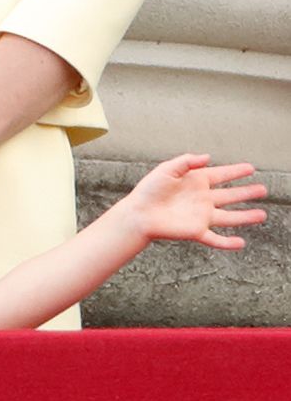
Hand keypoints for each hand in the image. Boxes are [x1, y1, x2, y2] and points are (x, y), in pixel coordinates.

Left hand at [124, 154, 266, 248]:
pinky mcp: (196, 231)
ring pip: (229, 217)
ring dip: (246, 217)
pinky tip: (241, 243)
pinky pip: (215, 239)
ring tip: (262, 215)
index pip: (221, 175)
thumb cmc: (148, 191)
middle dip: (247, 192)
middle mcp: (202, 199)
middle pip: (230, 196)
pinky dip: (228, 243)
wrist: (137, 214)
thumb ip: (187, 161)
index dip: (236, 171)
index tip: (250, 168)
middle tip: (263, 190)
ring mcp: (201, 216)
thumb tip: (207, 157)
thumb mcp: (166, 169)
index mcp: (195, 182)